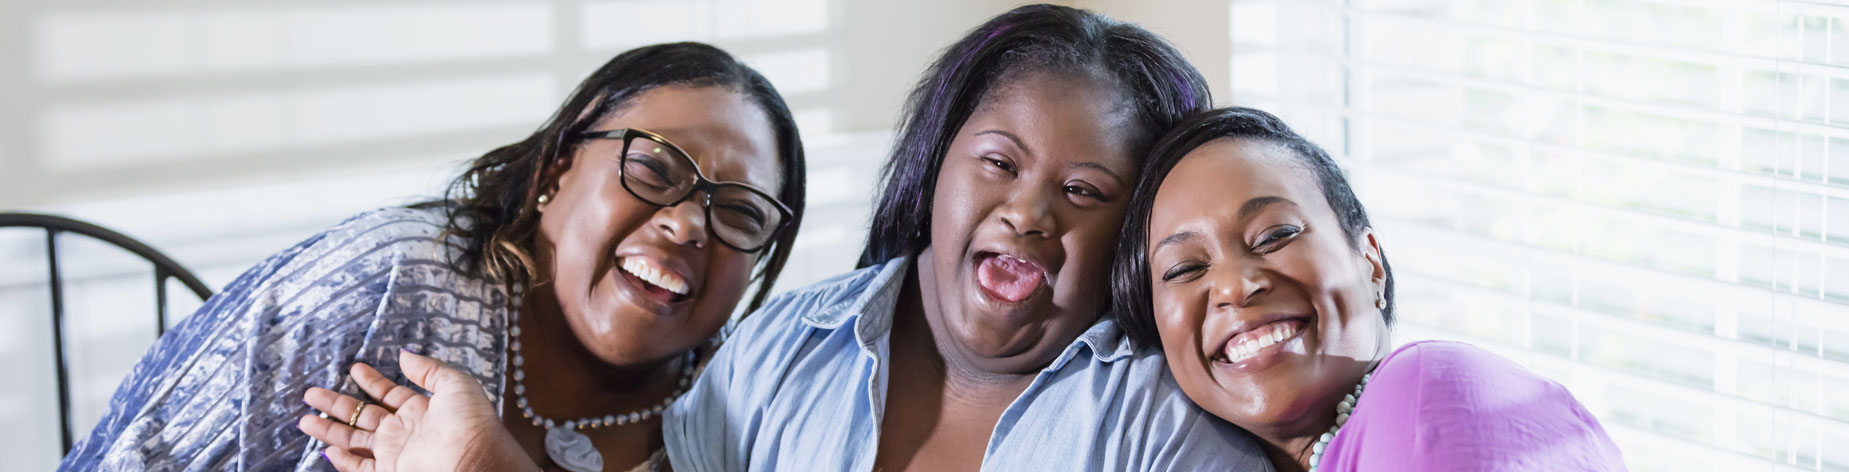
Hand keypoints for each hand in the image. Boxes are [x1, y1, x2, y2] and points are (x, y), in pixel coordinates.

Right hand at [299, 350, 536, 471]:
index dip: (371, 381)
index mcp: (422, 409)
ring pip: (354, 440)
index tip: (353, 368)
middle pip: (363, 415)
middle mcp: (406, 431)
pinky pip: (361, 467)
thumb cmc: (471, 422)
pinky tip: (328, 451)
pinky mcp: (390, 471)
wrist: (475, 459)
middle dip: (336, 404)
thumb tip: (404, 354)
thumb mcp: (456, 384)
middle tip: (311, 393)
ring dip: (329, 430)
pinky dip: (343, 461)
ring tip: (304, 419)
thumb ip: (428, 369)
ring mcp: (395, 453)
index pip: (389, 394)